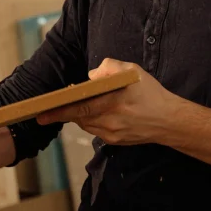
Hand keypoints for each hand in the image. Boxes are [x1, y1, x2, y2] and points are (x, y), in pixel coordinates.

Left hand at [36, 59, 178, 144]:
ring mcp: (112, 134)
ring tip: (76, 106)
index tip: (41, 113)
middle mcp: (110, 121)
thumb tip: (91, 76)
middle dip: (64, 113)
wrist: (169, 121)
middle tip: (49, 110)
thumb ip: (109, 68)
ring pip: (86, 125)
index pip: (79, 108)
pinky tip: (94, 114)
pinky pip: (95, 131)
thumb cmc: (151, 93)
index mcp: (113, 103)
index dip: (58, 111)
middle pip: (79, 118)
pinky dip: (91, 122)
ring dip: (79, 116)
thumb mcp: (133, 71)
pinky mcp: (115, 142)